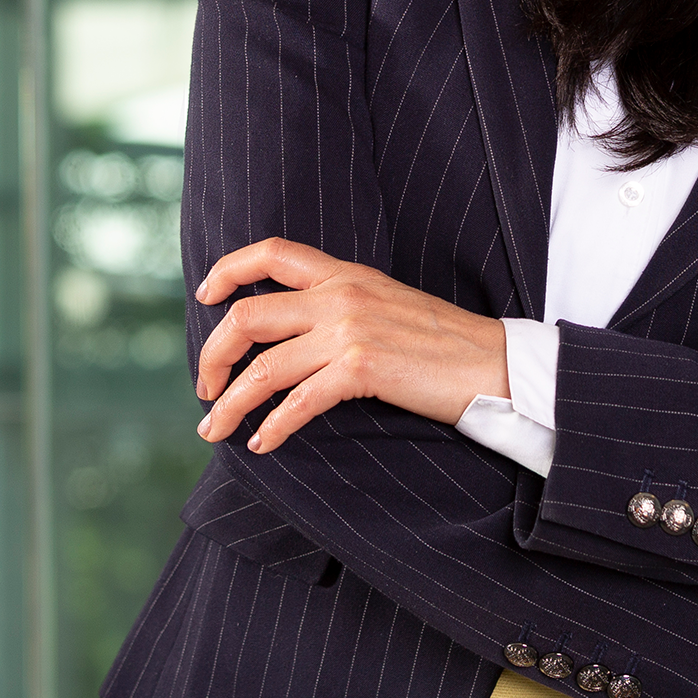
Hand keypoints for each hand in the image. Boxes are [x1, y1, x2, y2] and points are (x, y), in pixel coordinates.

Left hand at [193, 238, 510, 453]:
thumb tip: (292, 336)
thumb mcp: (386, 304)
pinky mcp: (362, 367)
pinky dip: (272, 427)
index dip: (227, 269)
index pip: (272, 252)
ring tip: (214, 429)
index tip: (204, 296)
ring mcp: (350, 329)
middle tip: (206, 389)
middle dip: (213, 355)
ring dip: (231, 404)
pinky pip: (298, 401)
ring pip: (263, 367)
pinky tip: (263, 444)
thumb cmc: (442, 343)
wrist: (493, 362)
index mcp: (345, 273)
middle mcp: (341, 294)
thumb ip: (340, 306)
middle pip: (248, 315)